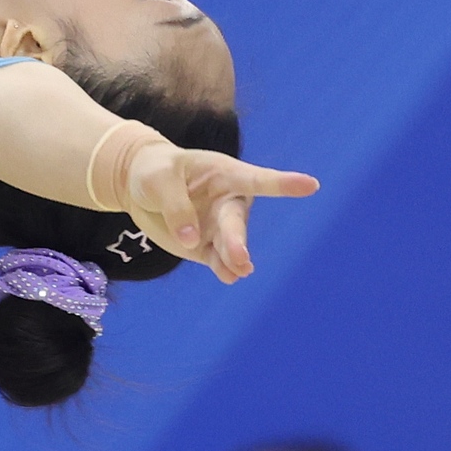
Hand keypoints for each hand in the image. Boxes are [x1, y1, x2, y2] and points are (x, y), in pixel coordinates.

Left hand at [120, 141, 319, 283]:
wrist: (140, 186)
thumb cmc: (155, 172)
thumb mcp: (158, 180)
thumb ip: (175, 206)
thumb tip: (192, 240)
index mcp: (225, 174)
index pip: (257, 180)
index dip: (283, 184)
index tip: (311, 186)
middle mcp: (229, 201)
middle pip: (237, 221)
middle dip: (237, 240)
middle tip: (240, 258)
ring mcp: (219, 226)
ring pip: (230, 244)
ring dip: (234, 258)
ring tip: (238, 272)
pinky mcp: (205, 247)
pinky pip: (218, 260)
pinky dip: (223, 269)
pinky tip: (229, 277)